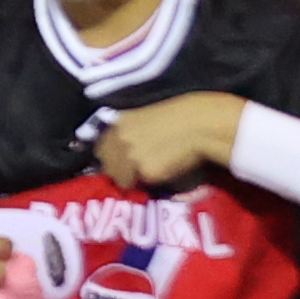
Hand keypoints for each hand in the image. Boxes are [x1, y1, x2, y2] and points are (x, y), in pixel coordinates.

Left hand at [91, 91, 248, 190]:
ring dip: (133, 180)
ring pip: (122, 180)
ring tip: (151, 174)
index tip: (120, 163)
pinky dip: (152, 182)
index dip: (111, 158)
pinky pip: (144, 184)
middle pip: (107, 167)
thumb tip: (122, 152)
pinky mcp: (146, 172)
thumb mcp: (144, 116)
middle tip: (135, 174)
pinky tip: (164, 173)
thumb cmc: (180, 115)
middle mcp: (119, 139)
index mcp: (118, 123)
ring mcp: (130, 156)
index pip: (100, 150)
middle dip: (119, 172)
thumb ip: (129, 131)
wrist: (200, 123)